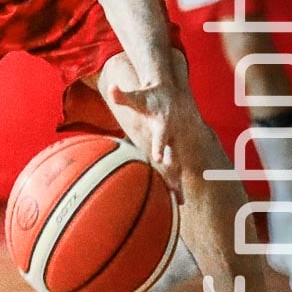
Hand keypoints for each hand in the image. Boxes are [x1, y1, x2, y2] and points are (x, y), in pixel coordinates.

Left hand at [108, 82, 184, 201]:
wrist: (173, 95)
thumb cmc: (151, 97)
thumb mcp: (138, 96)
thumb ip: (123, 96)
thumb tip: (112, 89)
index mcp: (164, 124)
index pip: (162, 137)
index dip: (161, 147)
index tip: (159, 158)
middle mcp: (174, 137)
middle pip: (175, 156)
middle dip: (175, 173)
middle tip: (176, 190)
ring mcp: (178, 145)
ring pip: (179, 166)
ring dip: (179, 183)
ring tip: (180, 202)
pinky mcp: (177, 150)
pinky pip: (177, 169)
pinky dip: (178, 183)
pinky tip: (179, 202)